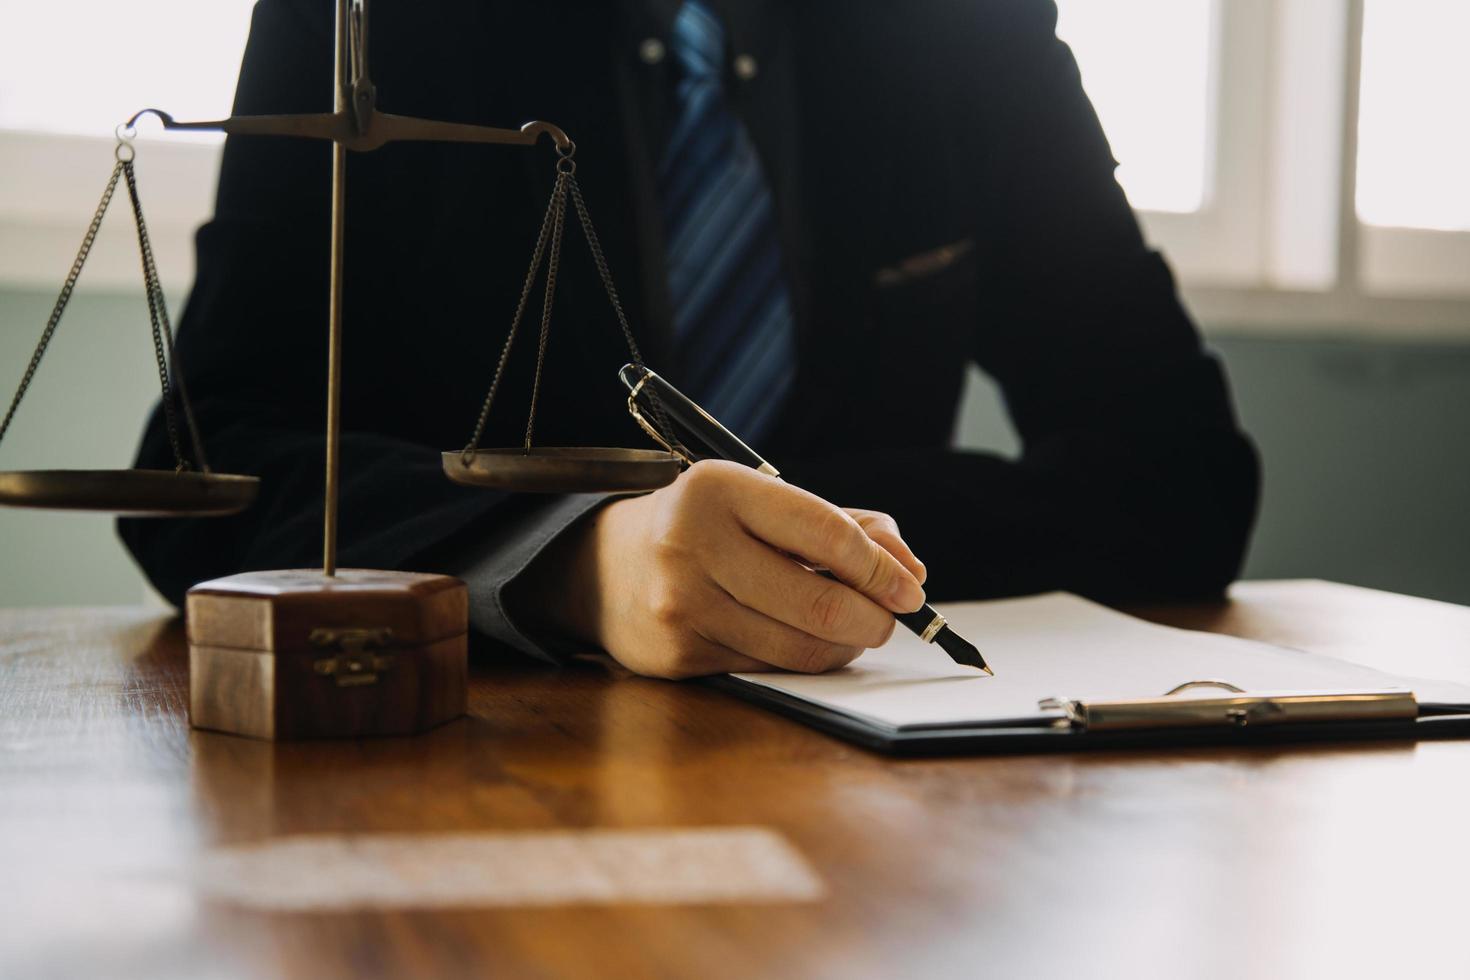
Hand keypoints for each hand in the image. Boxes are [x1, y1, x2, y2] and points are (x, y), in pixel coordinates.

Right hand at [534, 460, 927, 678]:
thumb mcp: (761, 503)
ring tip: (854, 630)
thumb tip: (908, 568)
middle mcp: (693, 545)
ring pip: (799, 647)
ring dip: (845, 645)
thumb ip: (840, 525)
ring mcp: (682, 605)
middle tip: (890, 617)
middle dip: (874, 617)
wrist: (605, 568)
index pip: (826, 534)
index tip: (909, 586)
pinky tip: (804, 640)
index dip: (880, 567)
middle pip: (820, 603)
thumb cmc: (704, 529)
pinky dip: (801, 659)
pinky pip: (767, 668)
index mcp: (718, 490)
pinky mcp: (678, 654)